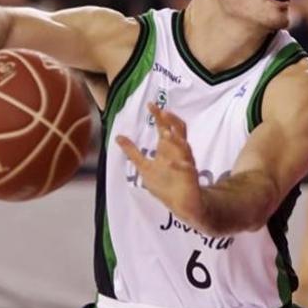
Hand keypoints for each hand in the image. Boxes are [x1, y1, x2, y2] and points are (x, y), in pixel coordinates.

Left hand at [116, 105, 207, 229]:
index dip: (159, 116)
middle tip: (161, 111)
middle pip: (179, 131)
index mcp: (169, 148)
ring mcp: (186, 164)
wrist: (184, 204)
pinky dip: (179, 166)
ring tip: (166, 133)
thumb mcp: (144, 167)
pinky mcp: (190, 178)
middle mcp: (179, 152)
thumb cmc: (165, 184)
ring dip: (176, 141)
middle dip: (170, 121)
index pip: (166, 127)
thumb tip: (118, 137)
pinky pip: (186, 170)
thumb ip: (133, 152)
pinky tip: (170, 163)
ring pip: (184, 148)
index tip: (150, 104)